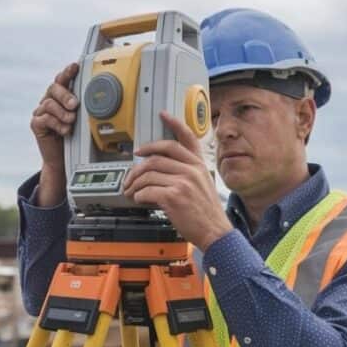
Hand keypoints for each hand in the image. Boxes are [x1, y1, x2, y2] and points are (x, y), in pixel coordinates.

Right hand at [30, 63, 78, 205]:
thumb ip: (87, 107)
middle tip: (74, 104)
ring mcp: (41, 112)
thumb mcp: (84, 119)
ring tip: (71, 120)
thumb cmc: (76, 137)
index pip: (63, 79)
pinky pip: (44, 118)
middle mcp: (50, 100)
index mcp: (62, 96)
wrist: (64, 159)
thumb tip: (101, 96)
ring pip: (49, 103)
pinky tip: (64, 130)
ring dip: (62, 112)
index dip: (68, 72)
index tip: (75, 66)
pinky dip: (56, 123)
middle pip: (54, 88)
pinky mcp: (36, 124)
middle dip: (65, 95)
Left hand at [122, 111, 231, 250]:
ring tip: (131, 191)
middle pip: (156, 156)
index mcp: (198, 165)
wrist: (215, 232)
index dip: (173, 124)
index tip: (163, 115)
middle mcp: (191, 170)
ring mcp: (183, 182)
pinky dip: (138, 196)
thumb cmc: (207, 213)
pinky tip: (139, 199)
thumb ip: (188, 172)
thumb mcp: (203, 185)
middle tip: (130, 173)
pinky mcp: (173, 197)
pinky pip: (147, 190)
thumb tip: (160, 171)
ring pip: (148, 174)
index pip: (186, 137)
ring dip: (134, 183)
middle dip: (138, 165)